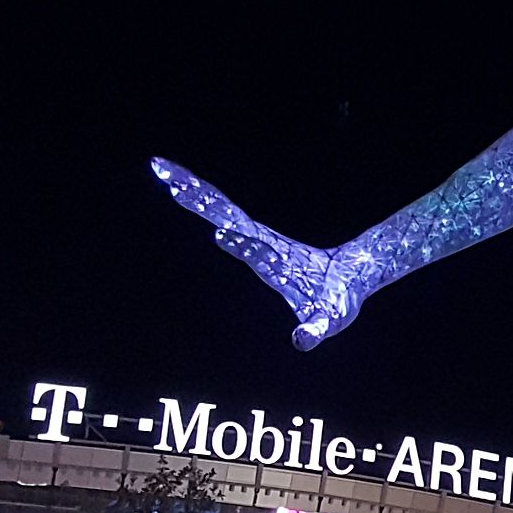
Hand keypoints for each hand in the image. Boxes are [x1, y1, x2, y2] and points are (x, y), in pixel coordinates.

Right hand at [151, 157, 371, 348]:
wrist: (347, 273)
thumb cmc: (335, 302)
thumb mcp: (328, 320)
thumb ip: (315, 329)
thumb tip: (303, 340)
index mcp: (278, 262)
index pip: (255, 250)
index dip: (241, 243)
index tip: (222, 234)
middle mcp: (264, 242)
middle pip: (229, 217)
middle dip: (203, 203)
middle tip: (173, 184)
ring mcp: (256, 235)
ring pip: (221, 207)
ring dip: (195, 192)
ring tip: (165, 172)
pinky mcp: (251, 235)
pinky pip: (222, 211)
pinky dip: (199, 196)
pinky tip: (178, 183)